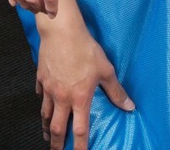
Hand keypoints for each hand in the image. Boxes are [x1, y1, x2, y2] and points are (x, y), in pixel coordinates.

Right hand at [33, 13, 130, 149]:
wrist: (61, 31)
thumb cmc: (85, 49)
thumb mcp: (105, 70)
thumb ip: (116, 91)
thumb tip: (129, 106)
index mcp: (79, 99)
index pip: (79, 130)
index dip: (80, 146)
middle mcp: (62, 97)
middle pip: (57, 127)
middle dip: (56, 143)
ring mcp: (49, 88)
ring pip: (45, 113)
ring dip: (46, 126)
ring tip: (47, 134)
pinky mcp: (41, 77)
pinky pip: (40, 94)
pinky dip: (42, 102)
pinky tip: (43, 102)